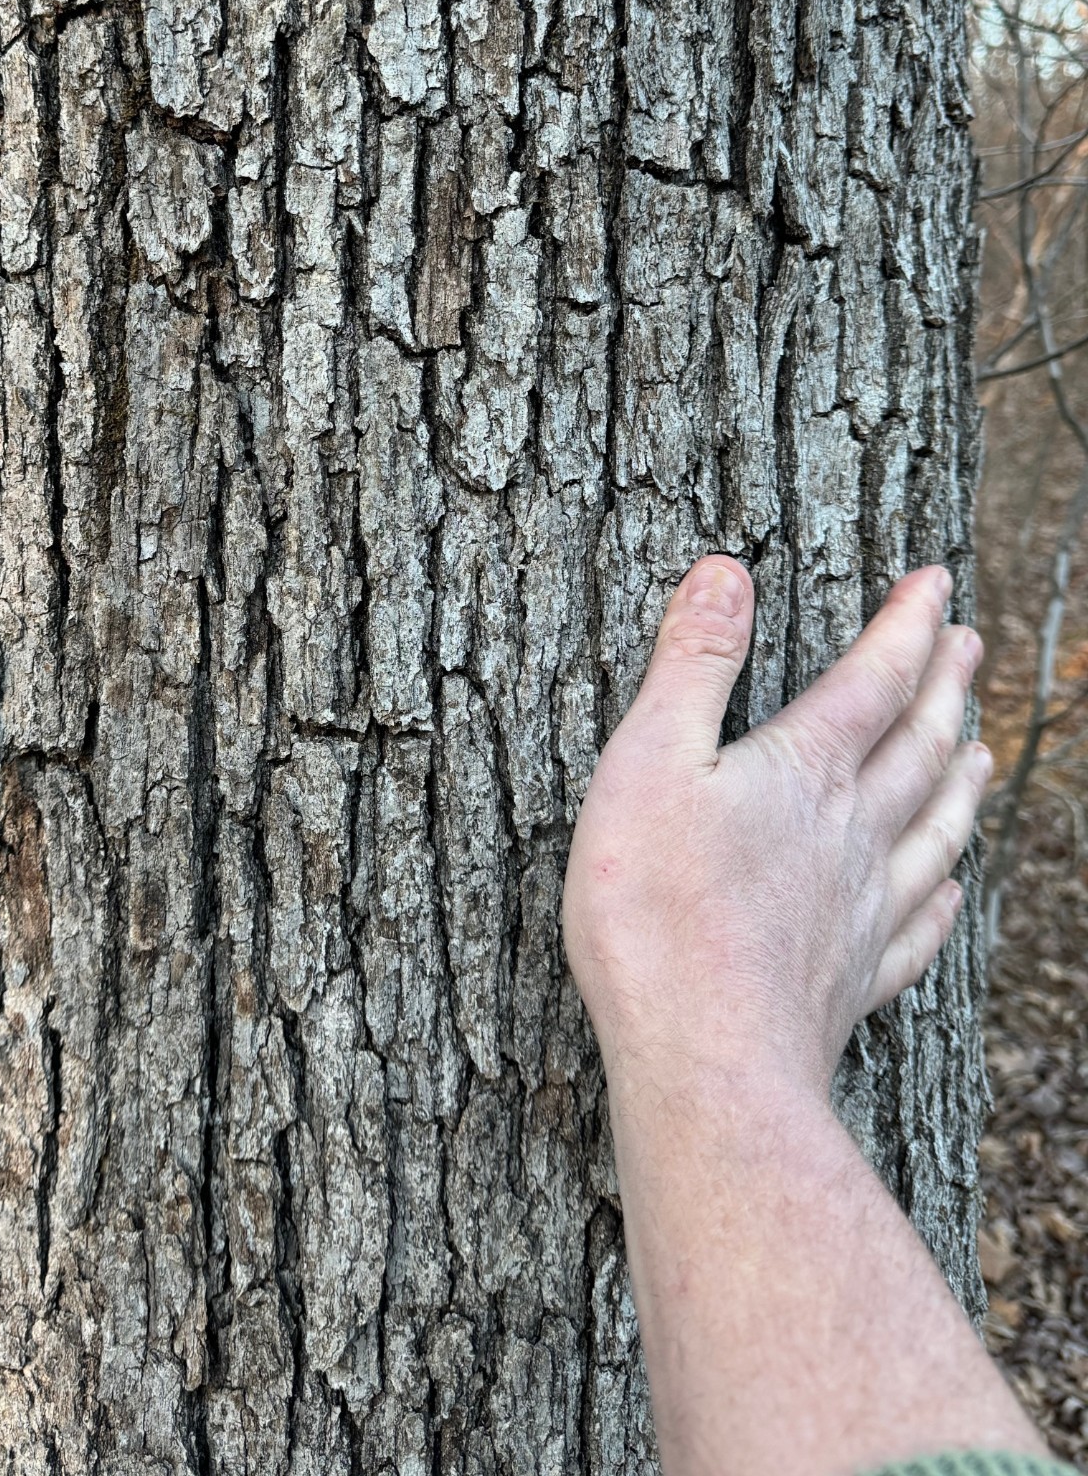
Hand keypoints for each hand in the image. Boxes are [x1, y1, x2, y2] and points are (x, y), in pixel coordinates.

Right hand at [562, 557, 989, 1100]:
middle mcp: (853, 830)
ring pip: (934, 827)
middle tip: (970, 644)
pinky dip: (943, 894)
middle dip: (945, 686)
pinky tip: (950, 888)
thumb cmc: (657, 907)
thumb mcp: (649, 760)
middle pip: (918, 744)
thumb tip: (726, 571)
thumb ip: (691, 664)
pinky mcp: (853, 977)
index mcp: (805, 770)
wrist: (707, 1058)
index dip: (908, 624)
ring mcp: (862, 908)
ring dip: (959, 778)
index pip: (873, 678)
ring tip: (981, 749)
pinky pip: (919, 925)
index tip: (938, 581)